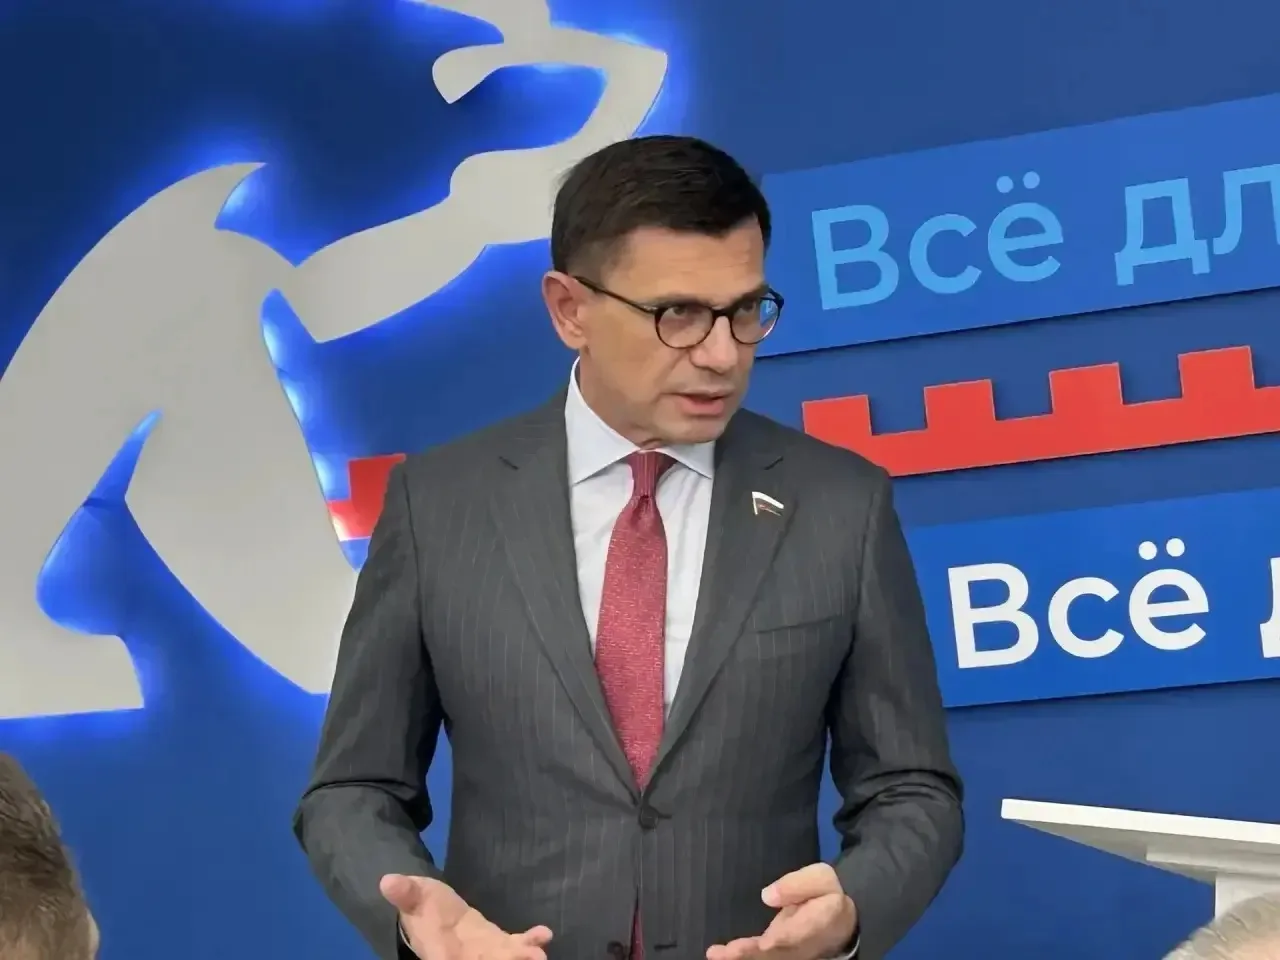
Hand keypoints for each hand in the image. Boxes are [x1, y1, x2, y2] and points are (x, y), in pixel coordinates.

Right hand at [380, 874, 552, 959]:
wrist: (433, 910)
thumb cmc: (420, 905)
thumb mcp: (411, 896)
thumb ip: (404, 892)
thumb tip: (387, 880)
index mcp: (439, 951)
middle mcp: (463, 958)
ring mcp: (484, 952)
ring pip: (503, 959)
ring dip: (521, 957)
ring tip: (538, 955)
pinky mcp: (497, 943)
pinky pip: (515, 945)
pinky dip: (529, 941)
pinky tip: (544, 934)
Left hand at [705, 864, 856, 959]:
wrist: (840, 920)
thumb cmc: (827, 893)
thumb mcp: (821, 877)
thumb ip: (798, 884)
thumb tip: (767, 895)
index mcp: (821, 921)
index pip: (802, 932)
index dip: (784, 939)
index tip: (767, 942)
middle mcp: (803, 943)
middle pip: (779, 952)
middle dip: (754, 953)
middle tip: (731, 952)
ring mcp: (789, 951)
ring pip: (767, 958)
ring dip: (743, 957)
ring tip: (718, 954)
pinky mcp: (776, 951)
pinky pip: (759, 956)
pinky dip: (740, 956)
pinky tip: (718, 953)